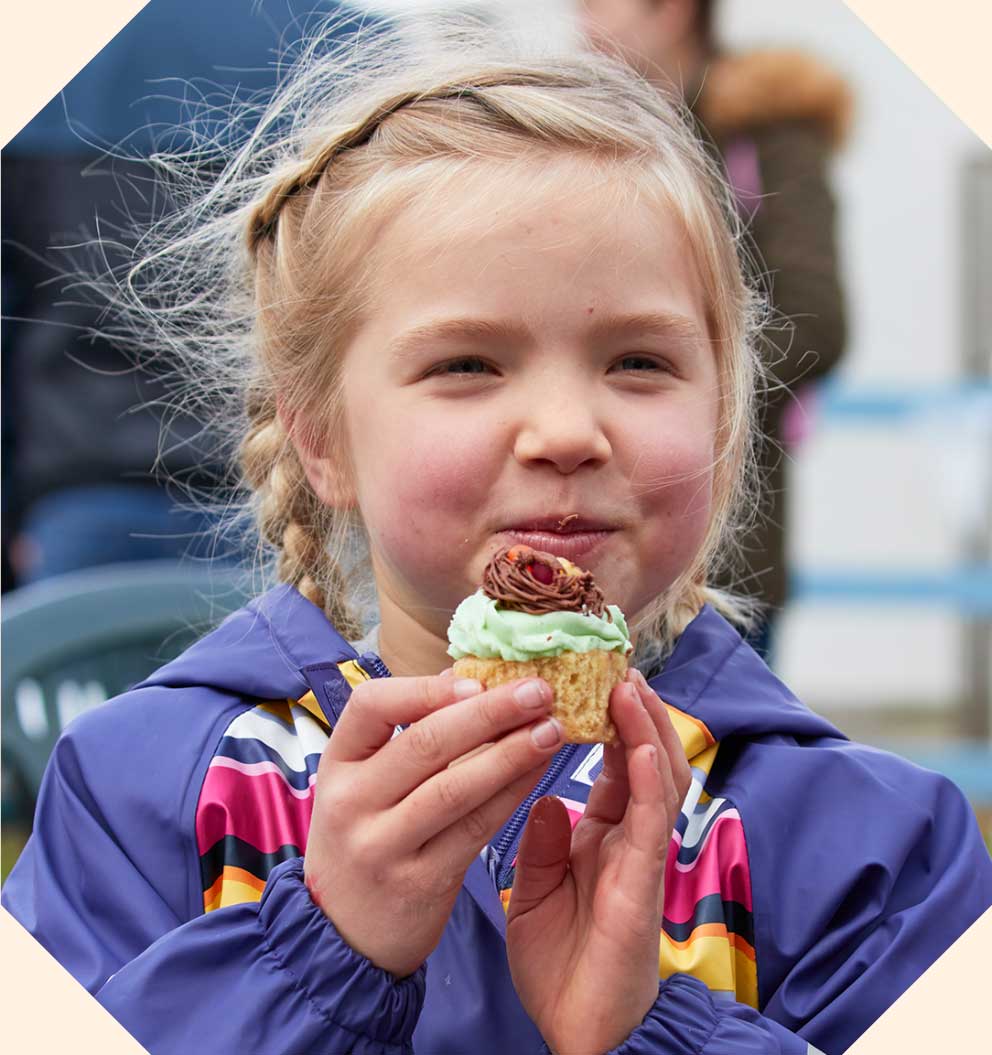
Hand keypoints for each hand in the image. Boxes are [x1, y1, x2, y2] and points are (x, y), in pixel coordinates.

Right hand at [304, 673, 563, 977]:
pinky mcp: (419, 882)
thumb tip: (465, 679)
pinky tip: (539, 772)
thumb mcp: (363, 786)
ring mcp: (383, 846)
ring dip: (511, 753)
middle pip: (426, 743)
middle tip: (539, 690)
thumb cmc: (365, 840)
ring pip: (456, 787)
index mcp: (337, 764)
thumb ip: (405, 736)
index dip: (426, 688)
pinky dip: (511, 795)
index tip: (476, 681)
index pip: (371, 705)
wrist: (342, 939)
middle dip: (490, 712)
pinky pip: (475, 829)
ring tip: (552, 729)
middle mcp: (352, 802)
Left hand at [506, 669, 690, 1054]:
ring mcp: (642, 856)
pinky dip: (651, 781)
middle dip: (636, 711)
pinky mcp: (645, 882)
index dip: (611, 719)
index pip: (616, 762)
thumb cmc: (560, 960)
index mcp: (605, 833)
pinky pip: (653, 822)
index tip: (593, 677)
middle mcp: (630, 836)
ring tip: (630, 686)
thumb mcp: (536, 887)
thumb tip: (542, 794)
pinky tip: (641, 748)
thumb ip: (542, 840)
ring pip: (661, 778)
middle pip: (647, 757)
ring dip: (648, 730)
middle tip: (617, 666)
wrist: (578, 1030)